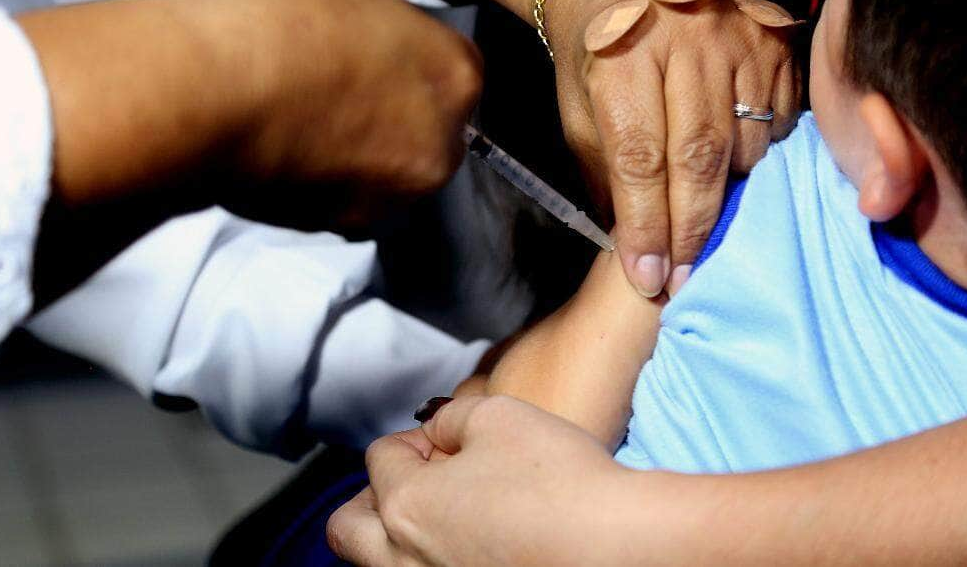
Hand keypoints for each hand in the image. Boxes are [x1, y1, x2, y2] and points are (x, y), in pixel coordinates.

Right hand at [206, 0, 483, 226]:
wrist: (215, 93)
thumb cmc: (279, 29)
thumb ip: (391, 37)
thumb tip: (383, 54)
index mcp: (456, 77)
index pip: (459, 78)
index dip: (418, 71)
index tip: (385, 68)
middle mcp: (442, 145)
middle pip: (434, 135)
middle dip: (399, 122)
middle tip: (344, 100)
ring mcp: (399, 194)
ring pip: (395, 177)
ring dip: (367, 161)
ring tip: (310, 128)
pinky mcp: (351, 227)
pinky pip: (353, 203)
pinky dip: (330, 186)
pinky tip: (292, 154)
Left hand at [327, 395, 632, 565]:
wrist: (618, 547)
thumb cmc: (562, 485)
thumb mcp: (500, 414)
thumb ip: (453, 416)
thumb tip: (442, 431)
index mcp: (406, 506)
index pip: (379, 458)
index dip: (413, 438)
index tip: (441, 439)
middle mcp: (405, 561)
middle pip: (348, 529)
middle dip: (373, 496)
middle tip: (413, 481)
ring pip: (379, 565)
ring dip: (394, 534)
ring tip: (437, 515)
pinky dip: (431, 558)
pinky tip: (471, 542)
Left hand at [546, 0, 798, 295]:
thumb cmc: (595, 56)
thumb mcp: (579, 114)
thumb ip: (608, 178)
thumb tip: (640, 250)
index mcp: (622, 57)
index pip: (639, 157)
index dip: (646, 225)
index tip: (649, 277)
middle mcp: (686, 40)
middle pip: (699, 155)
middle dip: (692, 228)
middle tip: (686, 279)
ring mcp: (738, 35)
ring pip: (748, 143)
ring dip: (731, 198)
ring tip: (713, 232)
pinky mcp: (776, 38)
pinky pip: (780, 119)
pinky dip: (764, 158)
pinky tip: (741, 178)